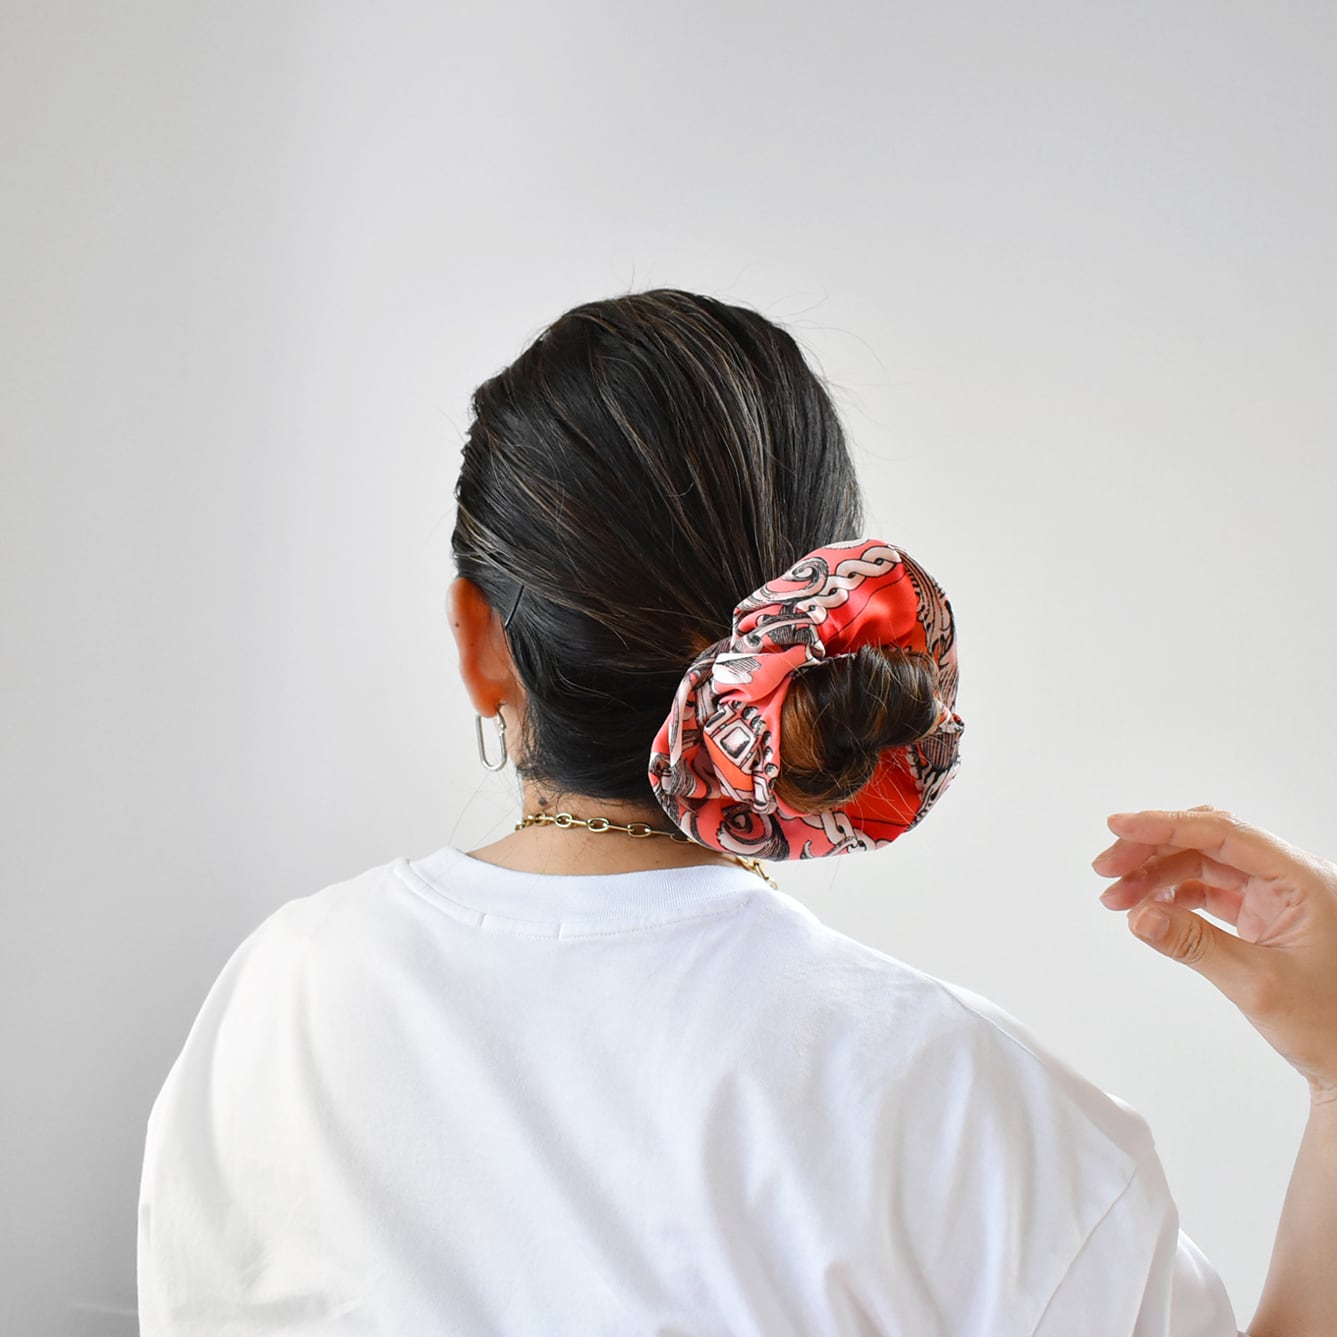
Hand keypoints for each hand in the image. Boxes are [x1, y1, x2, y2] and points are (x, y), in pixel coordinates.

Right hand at [1093, 805, 1336, 1104]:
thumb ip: (1195, 946)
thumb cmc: (1331, 1027)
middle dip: (1152, 850)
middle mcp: (1291, 879)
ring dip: (1157, 875)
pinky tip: (1149, 910)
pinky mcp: (1265, 915)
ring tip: (1118, 898)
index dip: (1166, 825)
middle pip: (1208, 841)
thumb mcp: (1259, 984)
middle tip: (1107, 868)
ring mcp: (1277, 896)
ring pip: (1203, 863)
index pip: (1224, 833)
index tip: (1120, 828)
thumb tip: (1140, 916)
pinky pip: (1210, 889)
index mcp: (1303, 880)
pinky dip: (1174, 895)